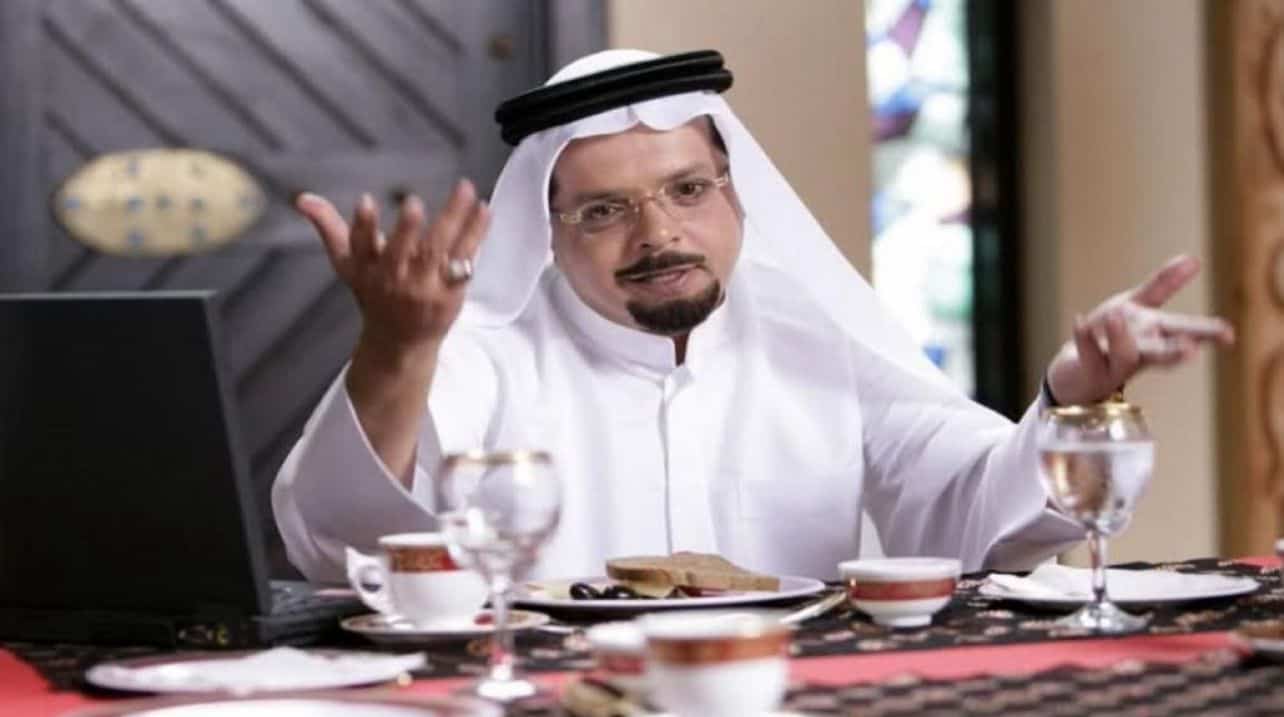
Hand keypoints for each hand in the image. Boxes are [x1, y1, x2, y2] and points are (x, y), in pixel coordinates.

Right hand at [295, 180, 490, 354]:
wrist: (400, 344)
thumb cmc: (373, 294)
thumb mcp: (347, 264)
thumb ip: (328, 227)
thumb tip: (301, 198)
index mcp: (368, 270)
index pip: (361, 246)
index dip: (363, 225)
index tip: (366, 200)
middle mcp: (395, 280)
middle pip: (401, 253)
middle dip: (406, 229)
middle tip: (412, 203)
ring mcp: (425, 288)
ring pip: (440, 250)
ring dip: (454, 219)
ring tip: (465, 188)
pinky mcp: (451, 293)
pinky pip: (466, 259)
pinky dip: (476, 234)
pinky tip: (484, 210)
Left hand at [1045, 255, 1233, 405]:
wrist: (1073, 373)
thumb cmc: (1110, 336)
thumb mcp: (1137, 307)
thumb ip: (1163, 286)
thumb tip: (1194, 260)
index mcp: (1155, 336)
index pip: (1184, 332)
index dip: (1206, 334)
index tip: (1228, 335)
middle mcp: (1138, 353)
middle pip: (1159, 353)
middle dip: (1175, 352)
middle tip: (1191, 349)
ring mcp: (1112, 365)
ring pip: (1123, 357)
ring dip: (1122, 340)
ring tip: (1118, 315)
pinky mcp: (1086, 370)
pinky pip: (1086, 354)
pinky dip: (1084, 338)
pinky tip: (1080, 322)